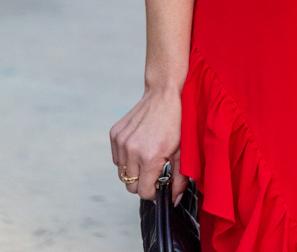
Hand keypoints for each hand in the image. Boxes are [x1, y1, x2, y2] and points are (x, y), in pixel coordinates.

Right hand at [110, 85, 188, 203]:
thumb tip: (174, 202)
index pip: (143, 192)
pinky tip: (138, 147)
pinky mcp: (114, 134)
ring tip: (146, 156)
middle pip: (130, 186)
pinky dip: (125, 159)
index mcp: (150, 158)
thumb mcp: (182, 152)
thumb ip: (178, 181)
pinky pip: (117, 159)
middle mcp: (132, 151)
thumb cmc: (175, 122)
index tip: (159, 182)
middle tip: (153, 170)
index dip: (153, 191)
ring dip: (133, 171)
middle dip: (142, 183)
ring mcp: (121, 142)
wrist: (162, 94)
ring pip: (122, 173)